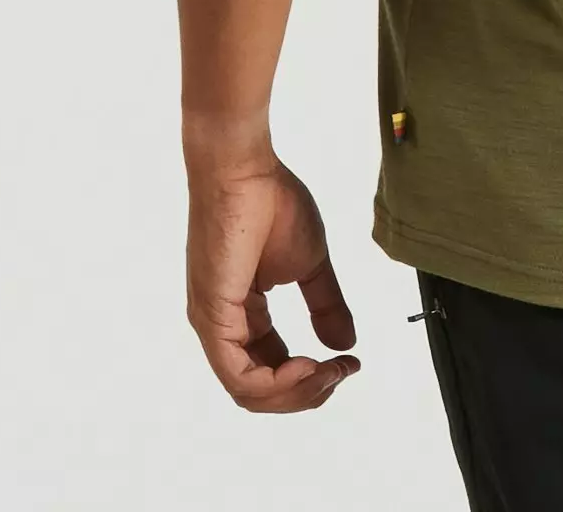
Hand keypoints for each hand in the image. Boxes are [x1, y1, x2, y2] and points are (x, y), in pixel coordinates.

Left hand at [184, 148, 358, 411]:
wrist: (244, 169)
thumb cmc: (270, 202)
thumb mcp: (310, 265)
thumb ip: (325, 306)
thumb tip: (344, 345)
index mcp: (242, 315)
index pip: (273, 370)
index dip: (315, 377)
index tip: (351, 363)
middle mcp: (222, 327)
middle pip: (260, 392)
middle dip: (309, 393)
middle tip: (342, 372)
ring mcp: (213, 325)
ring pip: (249, 392)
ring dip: (298, 392)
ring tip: (330, 370)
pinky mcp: (212, 317)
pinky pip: (239, 376)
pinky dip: (278, 384)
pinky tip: (308, 365)